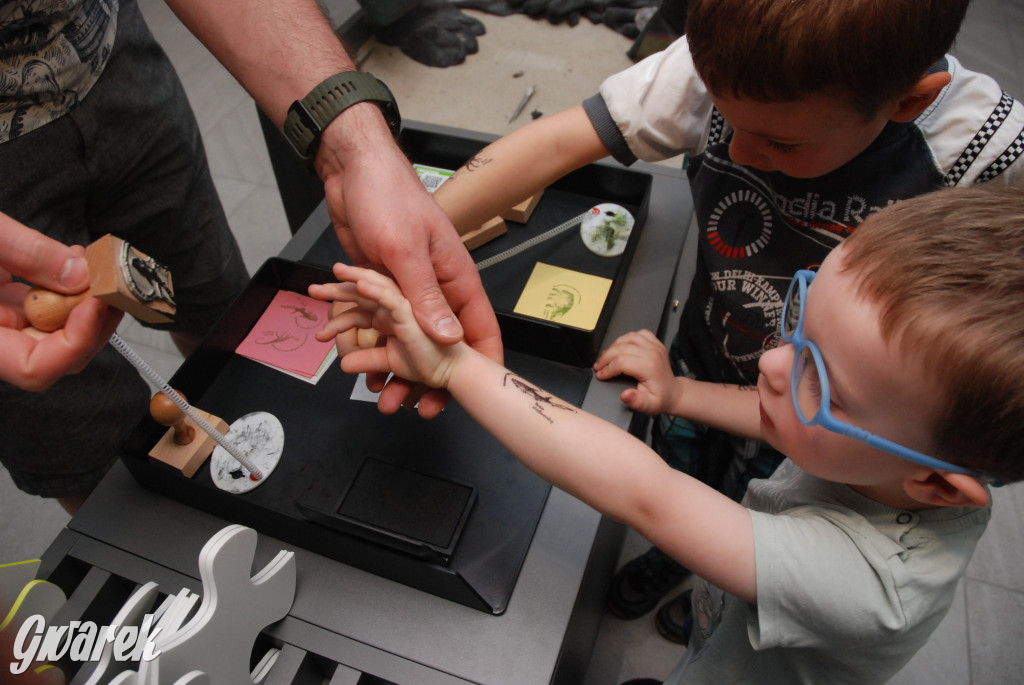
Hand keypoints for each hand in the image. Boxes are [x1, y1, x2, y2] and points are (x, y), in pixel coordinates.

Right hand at [0, 217, 122, 390]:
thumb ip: (24, 252)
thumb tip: (77, 274)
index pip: (36, 368)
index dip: (76, 341)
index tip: (98, 302)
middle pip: (55, 355)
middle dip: (91, 320)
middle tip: (112, 282)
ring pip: (55, 333)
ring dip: (83, 303)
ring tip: (93, 264)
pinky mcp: (0, 307)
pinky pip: (42, 309)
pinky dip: (64, 289)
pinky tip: (73, 262)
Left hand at [315, 113, 502, 416]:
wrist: (351, 170)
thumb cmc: (387, 198)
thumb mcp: (406, 250)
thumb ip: (425, 297)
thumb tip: (448, 339)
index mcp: (456, 278)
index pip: (480, 328)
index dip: (481, 362)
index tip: (476, 394)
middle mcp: (436, 287)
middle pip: (440, 344)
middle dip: (428, 378)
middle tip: (414, 406)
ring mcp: (408, 289)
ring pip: (407, 339)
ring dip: (394, 367)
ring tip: (381, 395)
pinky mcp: (381, 286)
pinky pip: (378, 324)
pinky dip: (368, 343)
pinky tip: (357, 363)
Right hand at [593, 329, 678, 413]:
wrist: (672, 392)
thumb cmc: (660, 397)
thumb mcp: (648, 406)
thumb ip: (636, 401)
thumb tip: (625, 395)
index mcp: (650, 367)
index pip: (621, 361)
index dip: (607, 369)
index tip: (601, 375)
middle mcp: (652, 353)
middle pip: (621, 348)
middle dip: (605, 358)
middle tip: (599, 367)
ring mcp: (654, 346)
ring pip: (627, 337)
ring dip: (613, 346)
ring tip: (606, 356)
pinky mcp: (655, 343)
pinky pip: (637, 333)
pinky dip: (626, 338)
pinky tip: (621, 347)